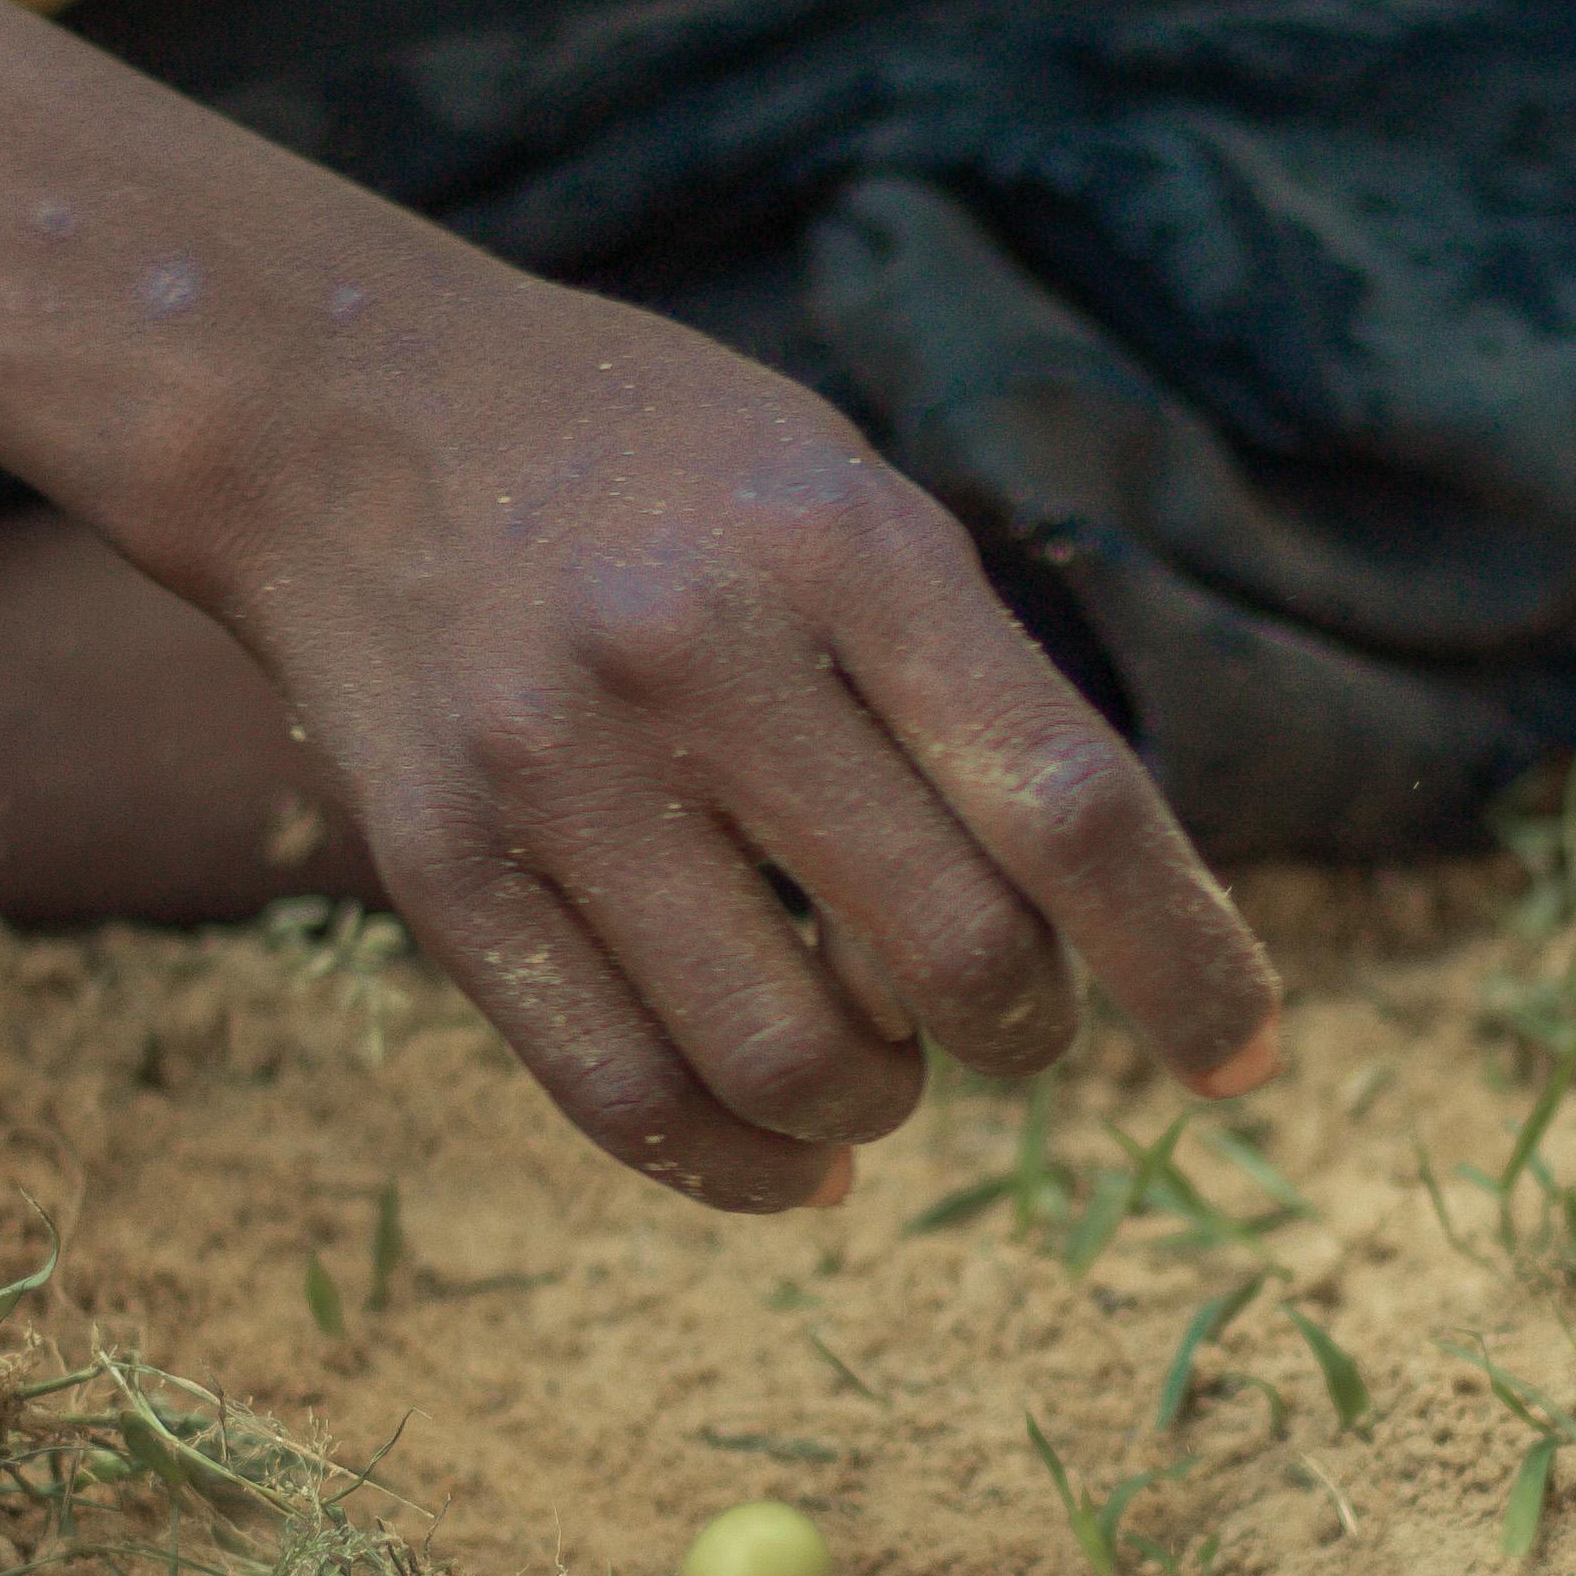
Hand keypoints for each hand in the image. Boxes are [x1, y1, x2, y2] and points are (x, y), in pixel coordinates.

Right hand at [178, 260, 1280, 1211]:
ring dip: (884, 1105)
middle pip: (951, 954)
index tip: (1242, 1058)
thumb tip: (1114, 918)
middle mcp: (698, 654)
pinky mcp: (442, 869)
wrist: (333, 409)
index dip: (1187, 962)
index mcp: (841, 543)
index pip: (1070, 806)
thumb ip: (967, 675)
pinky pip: (622, 1093)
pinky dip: (742, 1167)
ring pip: (791, 1060)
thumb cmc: (646, 463)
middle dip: (1023, 1028)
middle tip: (1012, 1018)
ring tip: (885, 1072)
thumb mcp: (839, 488)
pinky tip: (797, 1155)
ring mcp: (554, 770)